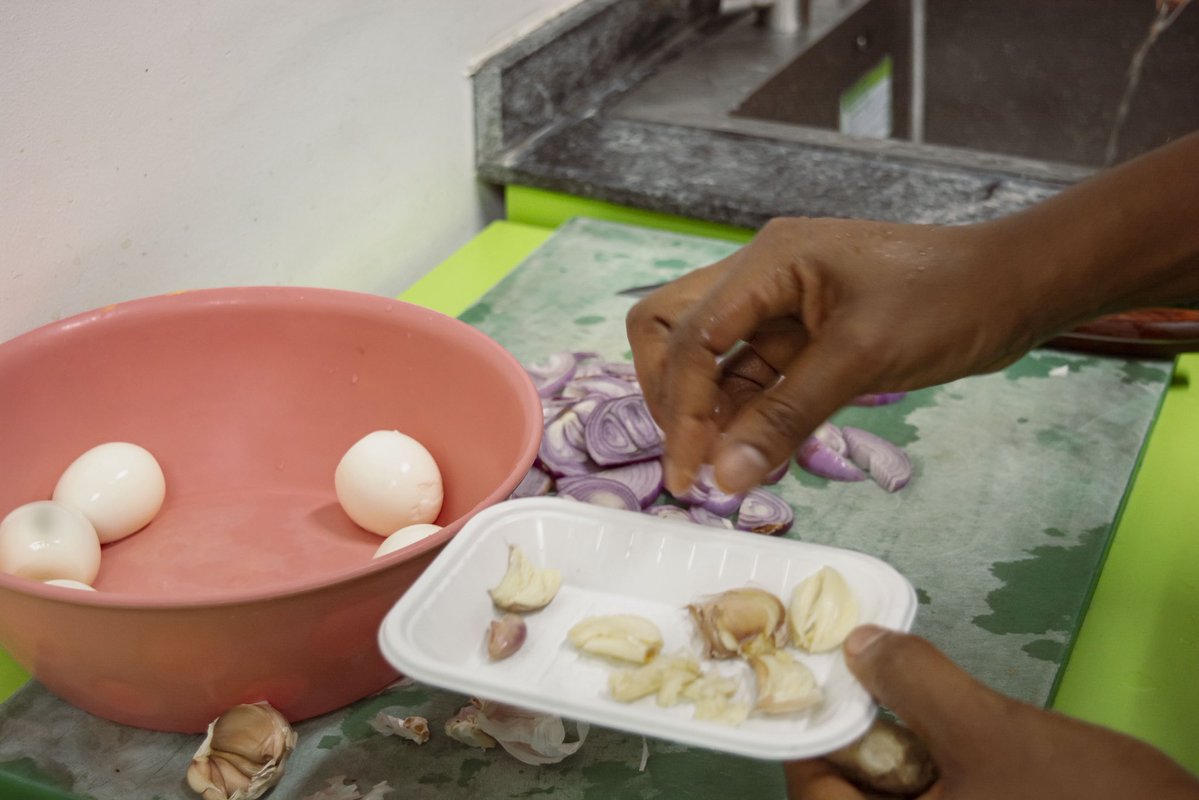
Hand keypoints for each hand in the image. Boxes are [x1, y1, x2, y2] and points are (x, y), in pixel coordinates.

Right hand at [625, 217, 1049, 494]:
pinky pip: (750, 376)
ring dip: (707, 413)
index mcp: (768, 262)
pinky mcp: (800, 335)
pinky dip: (744, 416)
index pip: (690, 336)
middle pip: (671, 331)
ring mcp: (777, 305)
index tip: (689, 475)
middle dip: (670, 397)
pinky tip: (754, 456)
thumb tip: (723, 477)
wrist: (1015, 286)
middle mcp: (759, 276)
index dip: (680, 409)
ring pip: (708, 360)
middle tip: (691, 461)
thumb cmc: (948, 301)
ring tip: (723, 472)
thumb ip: (786, 417)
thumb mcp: (863, 358)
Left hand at [784, 626, 1198, 798]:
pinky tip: (944, 735)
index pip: (813, 795)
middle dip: (851, 741)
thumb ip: (915, 683)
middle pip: (849, 798)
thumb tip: (857, 645)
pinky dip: (925, 775)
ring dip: (891, 755)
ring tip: (900, 695)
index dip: (810, 737)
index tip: (821, 683)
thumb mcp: (989, 729)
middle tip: (860, 680)